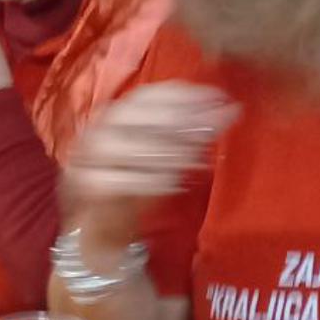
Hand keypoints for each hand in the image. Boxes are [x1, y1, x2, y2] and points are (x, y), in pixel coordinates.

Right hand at [60, 82, 237, 247]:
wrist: (105, 225)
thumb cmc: (137, 182)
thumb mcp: (169, 152)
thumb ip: (193, 130)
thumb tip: (230, 109)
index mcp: (116, 115)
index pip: (148, 94)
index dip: (183, 95)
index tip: (216, 98)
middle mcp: (99, 130)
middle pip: (137, 115)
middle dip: (177, 121)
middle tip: (207, 132)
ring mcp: (89, 158)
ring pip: (129, 147)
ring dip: (167, 152)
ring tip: (194, 161)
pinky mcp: (89, 186)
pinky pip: (123, 180)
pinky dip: (151, 182)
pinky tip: (174, 186)